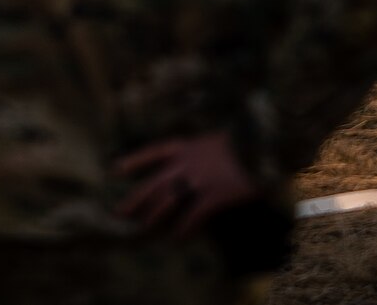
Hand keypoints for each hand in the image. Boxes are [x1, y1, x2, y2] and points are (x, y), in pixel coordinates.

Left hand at [115, 131, 259, 235]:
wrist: (260, 143)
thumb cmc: (242, 140)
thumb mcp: (215, 138)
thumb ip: (202, 151)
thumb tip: (194, 161)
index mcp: (185, 146)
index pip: (153, 153)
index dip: (134, 161)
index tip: (116, 170)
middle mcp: (185, 163)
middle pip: (154, 183)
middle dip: (135, 199)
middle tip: (119, 212)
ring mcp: (198, 180)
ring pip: (167, 201)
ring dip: (154, 216)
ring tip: (144, 228)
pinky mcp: (214, 195)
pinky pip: (193, 215)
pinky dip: (184, 227)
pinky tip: (177, 238)